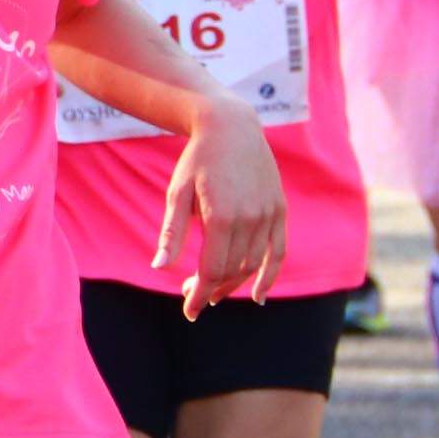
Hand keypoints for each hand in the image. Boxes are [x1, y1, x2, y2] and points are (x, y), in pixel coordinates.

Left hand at [153, 98, 286, 317]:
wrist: (231, 126)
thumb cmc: (197, 160)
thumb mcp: (177, 194)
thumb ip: (171, 233)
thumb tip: (159, 268)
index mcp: (221, 217)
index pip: (211, 271)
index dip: (199, 295)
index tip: (189, 311)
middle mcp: (249, 218)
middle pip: (231, 271)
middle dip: (211, 289)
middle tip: (192, 295)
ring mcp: (268, 215)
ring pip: (253, 265)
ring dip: (234, 284)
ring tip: (214, 291)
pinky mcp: (279, 210)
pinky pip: (278, 252)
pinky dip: (270, 276)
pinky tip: (258, 296)